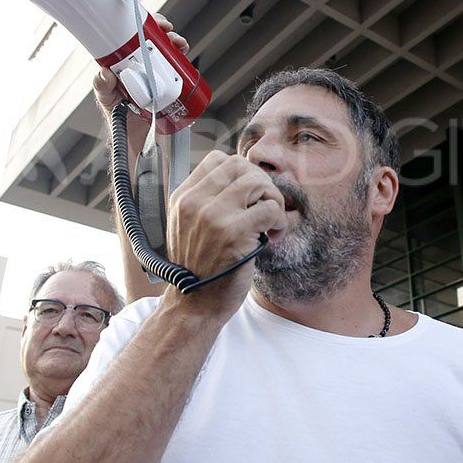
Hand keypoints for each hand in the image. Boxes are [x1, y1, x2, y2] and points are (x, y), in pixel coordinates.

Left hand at [93, 13, 189, 149]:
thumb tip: (105, 73)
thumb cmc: (117, 116)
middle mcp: (139, 65)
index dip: (145, 26)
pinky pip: (176, 70)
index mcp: (123, 63)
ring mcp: (153, 74)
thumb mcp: (107, 100)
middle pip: (153, 40)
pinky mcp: (166, 85)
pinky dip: (183, 63)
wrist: (133, 137)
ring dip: (176, 44)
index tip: (155, 24)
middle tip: (170, 34)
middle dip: (165, 33)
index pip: (133, 36)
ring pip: (166, 52)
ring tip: (181, 46)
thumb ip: (102, 87)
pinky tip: (186, 60)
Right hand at [165, 151, 285, 319]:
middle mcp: (195, 203)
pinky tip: (273, 235)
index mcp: (183, 198)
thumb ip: (207, 200)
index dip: (241, 172)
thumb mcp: (188, 226)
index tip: (248, 194)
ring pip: (257, 182)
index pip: (218, 159)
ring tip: (270, 221)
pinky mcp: (234, 234)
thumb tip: (243, 176)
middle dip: (260, 183)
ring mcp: (214, 217)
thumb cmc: (199, 266)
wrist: (194, 303)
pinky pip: (270, 209)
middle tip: (264, 205)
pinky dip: (279, 220)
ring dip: (272, 200)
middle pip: (240, 166)